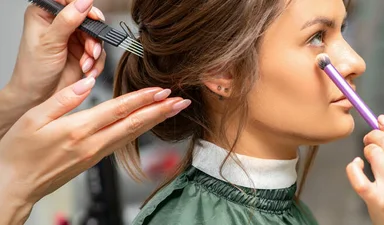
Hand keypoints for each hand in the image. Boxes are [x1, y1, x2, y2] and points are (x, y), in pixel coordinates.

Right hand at [0, 76, 189, 223]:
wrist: (15, 184)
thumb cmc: (19, 153)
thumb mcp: (33, 119)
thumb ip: (63, 99)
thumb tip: (87, 82)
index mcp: (78, 130)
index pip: (118, 110)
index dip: (143, 99)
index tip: (162, 90)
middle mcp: (92, 144)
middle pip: (134, 124)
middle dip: (161, 111)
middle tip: (182, 101)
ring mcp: (95, 154)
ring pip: (132, 134)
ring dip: (155, 120)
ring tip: (173, 110)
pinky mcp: (93, 160)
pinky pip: (122, 142)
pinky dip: (139, 131)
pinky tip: (148, 124)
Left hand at [7, 0, 104, 107]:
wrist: (39, 96)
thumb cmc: (33, 70)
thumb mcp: (50, 42)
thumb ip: (68, 21)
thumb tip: (83, 3)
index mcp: (44, 14)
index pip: (68, 0)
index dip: (83, 6)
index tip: (93, 17)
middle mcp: (59, 24)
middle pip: (87, 19)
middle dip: (92, 37)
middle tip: (91, 50)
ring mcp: (72, 38)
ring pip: (96, 37)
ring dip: (94, 52)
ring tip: (86, 64)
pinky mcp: (82, 51)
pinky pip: (99, 52)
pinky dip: (96, 62)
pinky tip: (87, 69)